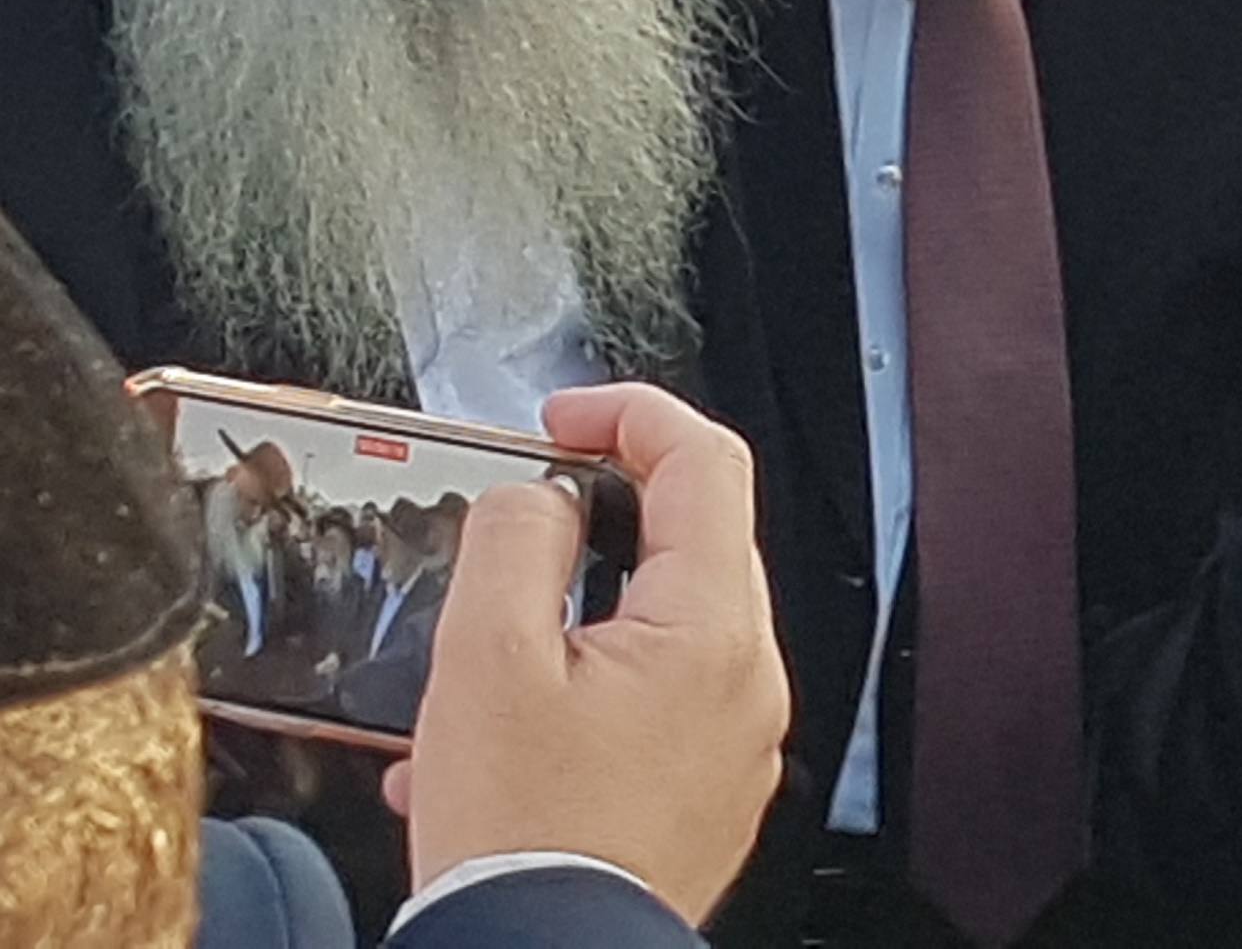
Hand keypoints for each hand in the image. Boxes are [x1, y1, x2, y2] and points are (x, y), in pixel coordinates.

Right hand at [383, 385, 787, 925]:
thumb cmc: (523, 834)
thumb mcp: (486, 658)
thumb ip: (513, 541)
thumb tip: (538, 495)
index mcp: (712, 627)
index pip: (705, 461)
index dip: (631, 415)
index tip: (565, 420)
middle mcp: (748, 678)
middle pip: (693, 539)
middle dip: (601, 515)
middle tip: (522, 519)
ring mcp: (736, 737)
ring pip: (665, 624)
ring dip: (579, 614)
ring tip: (491, 654)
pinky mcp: (709, 787)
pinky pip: (656, 700)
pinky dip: (586, 689)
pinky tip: (506, 733)